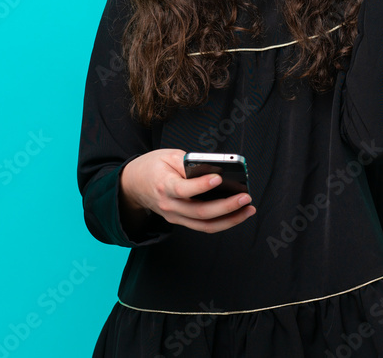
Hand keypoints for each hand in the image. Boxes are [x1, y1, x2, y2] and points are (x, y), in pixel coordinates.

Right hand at [119, 149, 255, 233]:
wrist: (134, 185)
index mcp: (163, 185)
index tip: (219, 178)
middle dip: (226, 206)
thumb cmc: (153, 167)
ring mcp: (175, 216)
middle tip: (245, 197)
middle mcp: (169, 205)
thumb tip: (213, 168)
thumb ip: (189, 162)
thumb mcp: (168, 156)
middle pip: (200, 212)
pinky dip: (223, 222)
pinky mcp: (181, 220)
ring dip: (230, 219)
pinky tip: (238, 213)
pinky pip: (204, 225)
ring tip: (248, 209)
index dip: (201, 185)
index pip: (183, 189)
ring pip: (205, 225)